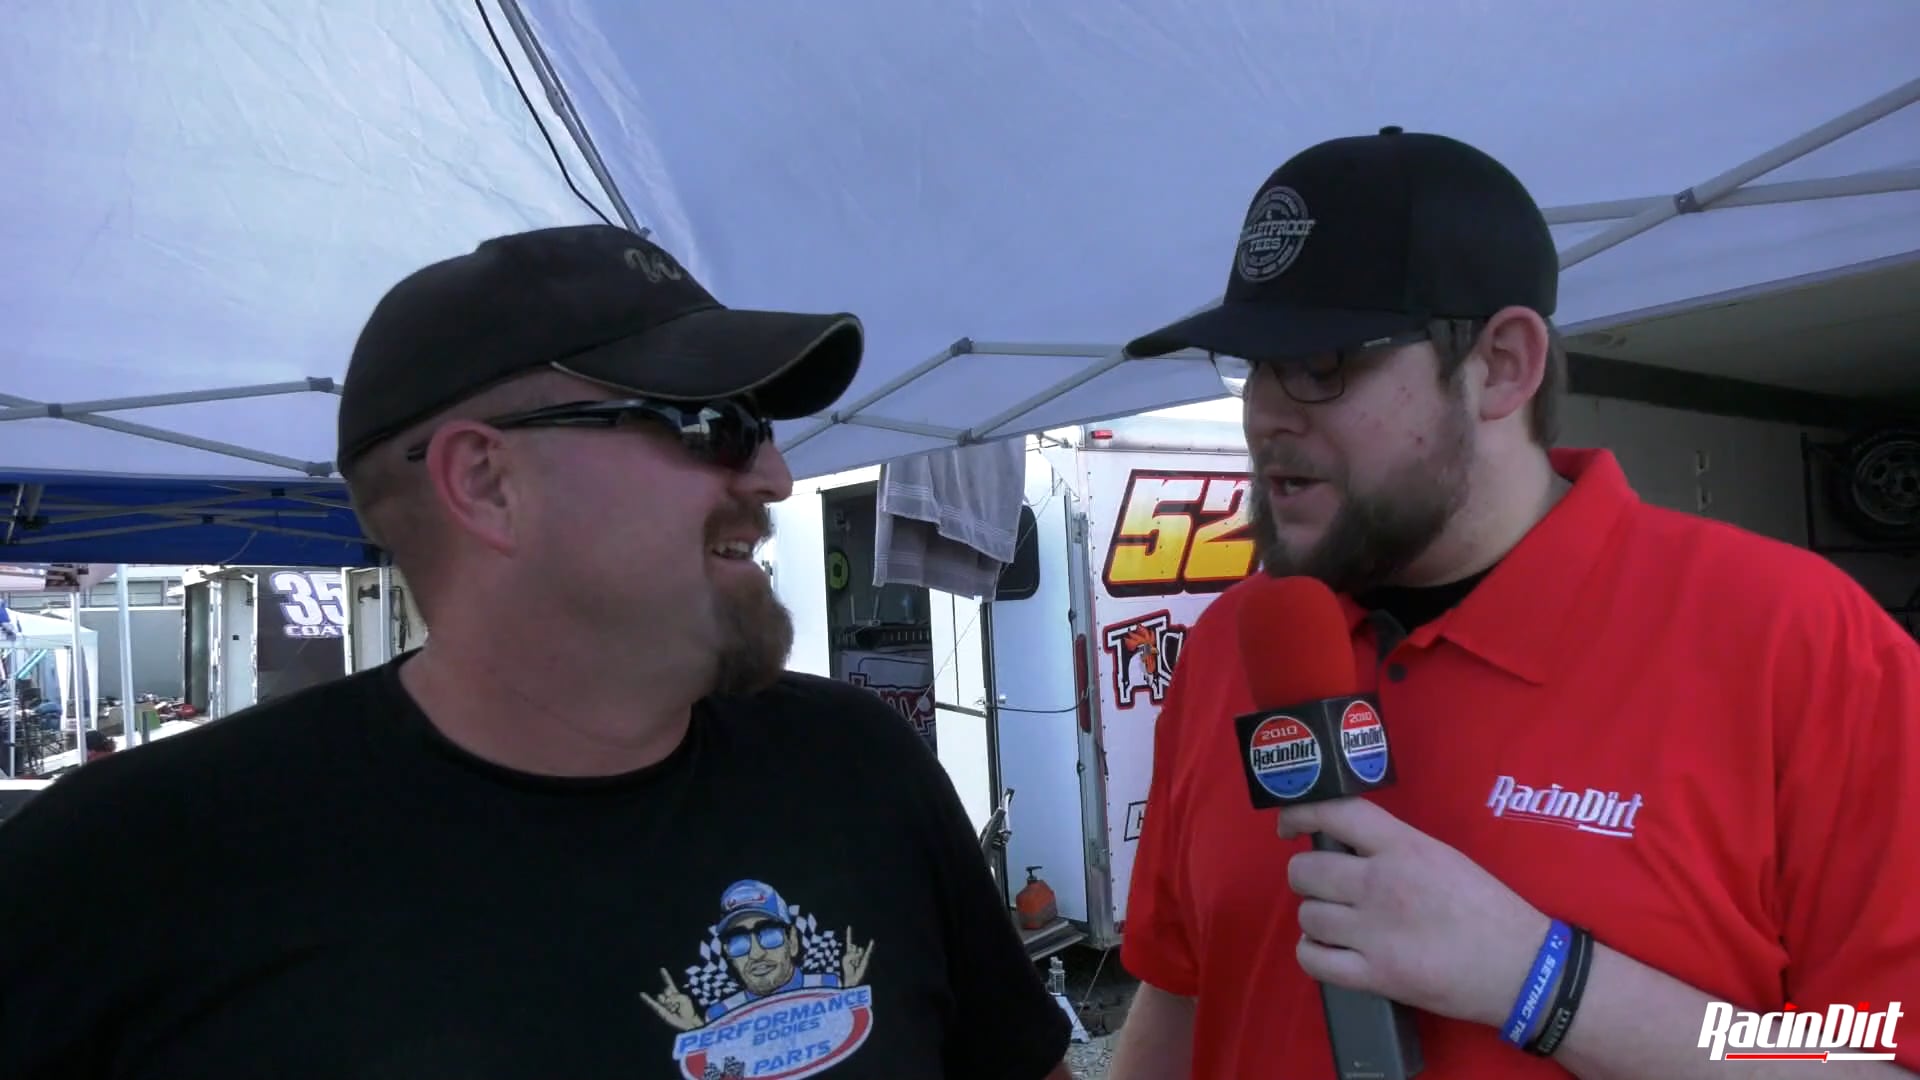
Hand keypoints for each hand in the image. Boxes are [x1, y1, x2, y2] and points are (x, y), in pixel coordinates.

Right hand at [639, 967, 702, 1030]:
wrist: (687, 1021)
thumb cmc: (688, 1010)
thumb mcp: (684, 999)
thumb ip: (675, 996)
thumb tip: (666, 998)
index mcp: (675, 992)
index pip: (669, 983)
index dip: (665, 976)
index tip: (661, 969)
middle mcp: (668, 997)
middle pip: (665, 990)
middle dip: (671, 995)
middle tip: (677, 1004)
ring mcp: (664, 1004)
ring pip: (661, 997)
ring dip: (668, 1002)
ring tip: (673, 1009)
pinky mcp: (660, 1010)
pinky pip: (652, 1004)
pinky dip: (647, 999)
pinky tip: (641, 994)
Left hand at [842, 927, 873, 984]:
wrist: (852, 978)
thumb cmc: (847, 969)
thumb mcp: (845, 959)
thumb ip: (851, 954)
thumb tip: (860, 951)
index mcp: (849, 951)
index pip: (849, 941)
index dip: (849, 934)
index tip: (849, 926)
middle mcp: (855, 951)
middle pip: (853, 946)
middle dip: (851, 954)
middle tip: (850, 962)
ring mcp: (860, 955)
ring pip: (858, 950)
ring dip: (856, 957)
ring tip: (855, 964)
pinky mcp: (865, 959)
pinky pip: (868, 951)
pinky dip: (870, 946)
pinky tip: (872, 941)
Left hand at [1278, 798, 1551, 1028]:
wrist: (1523, 968)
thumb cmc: (1489, 910)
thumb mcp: (1443, 857)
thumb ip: (1395, 848)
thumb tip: (1346, 847)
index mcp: (1404, 848)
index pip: (1335, 813)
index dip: (1299, 813)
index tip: (1287, 826)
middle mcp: (1381, 884)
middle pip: (1304, 871)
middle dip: (1307, 878)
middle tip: (1327, 889)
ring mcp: (1375, 932)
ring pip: (1307, 915)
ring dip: (1315, 918)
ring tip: (1338, 923)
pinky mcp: (1376, 976)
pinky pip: (1312, 960)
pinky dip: (1313, 955)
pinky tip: (1329, 952)